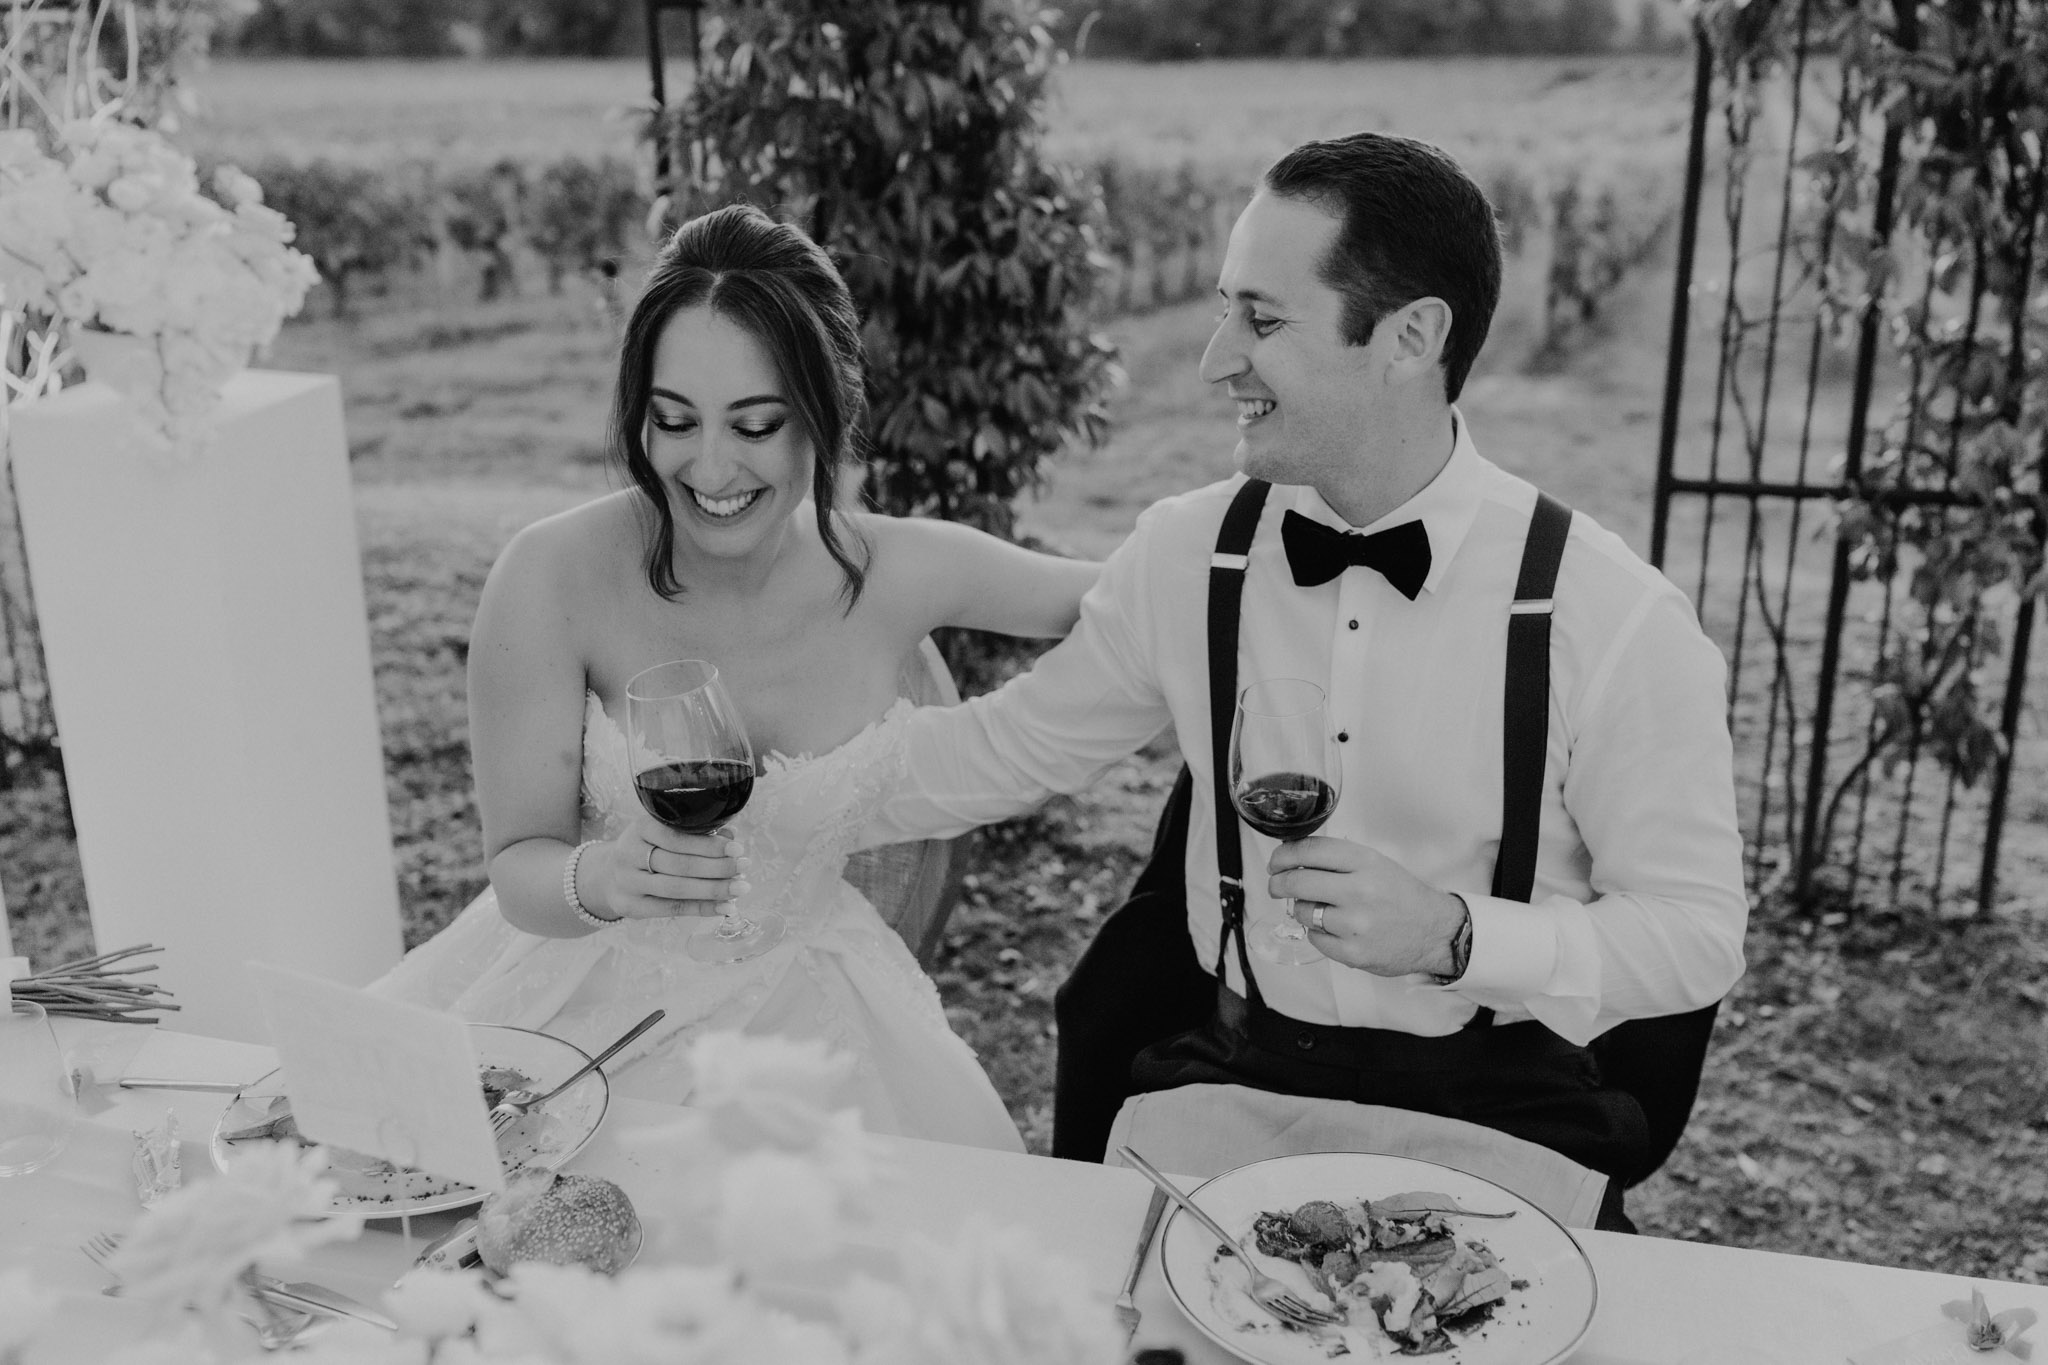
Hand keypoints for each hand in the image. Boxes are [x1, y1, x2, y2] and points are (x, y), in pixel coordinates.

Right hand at [591, 813, 750, 920]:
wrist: (606, 875)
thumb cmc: (646, 849)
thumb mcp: (662, 833)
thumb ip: (694, 833)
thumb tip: (731, 839)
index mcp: (640, 828)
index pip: (676, 836)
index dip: (709, 844)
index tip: (737, 848)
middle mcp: (629, 854)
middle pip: (679, 864)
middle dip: (717, 867)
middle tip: (744, 867)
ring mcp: (627, 882)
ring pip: (676, 888)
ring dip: (713, 889)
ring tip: (740, 888)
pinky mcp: (630, 906)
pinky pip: (671, 909)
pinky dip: (701, 908)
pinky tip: (724, 907)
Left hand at [1266, 837, 1464, 977]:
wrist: (1434, 931)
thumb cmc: (1401, 895)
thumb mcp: (1375, 863)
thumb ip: (1337, 858)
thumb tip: (1292, 855)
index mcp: (1365, 862)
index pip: (1309, 850)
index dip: (1283, 854)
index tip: (1276, 861)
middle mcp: (1360, 890)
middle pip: (1297, 882)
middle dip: (1278, 883)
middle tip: (1276, 885)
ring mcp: (1356, 924)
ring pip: (1303, 912)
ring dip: (1302, 909)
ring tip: (1319, 908)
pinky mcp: (1353, 952)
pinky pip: (1315, 938)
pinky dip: (1317, 933)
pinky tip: (1333, 928)